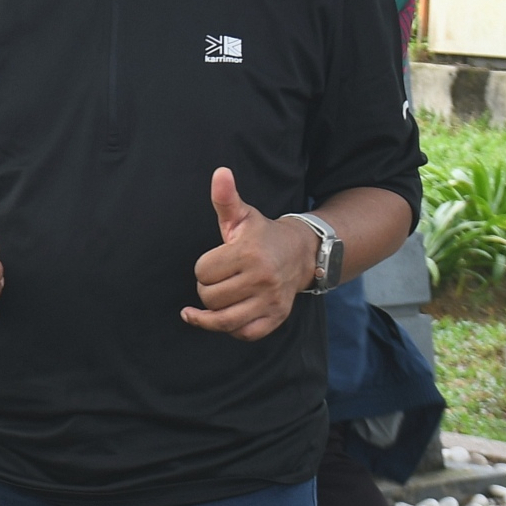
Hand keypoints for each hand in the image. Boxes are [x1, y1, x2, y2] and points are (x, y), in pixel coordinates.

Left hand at [184, 167, 313, 340]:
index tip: (214, 263)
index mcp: (249, 253)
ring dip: (211, 315)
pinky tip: (224, 318)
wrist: (302, 253)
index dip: (203, 268)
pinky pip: (244, 333)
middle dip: (206, 290)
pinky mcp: (276, 317)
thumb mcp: (243, 216)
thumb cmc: (262, 235)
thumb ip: (226, 198)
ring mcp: (271, 300)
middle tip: (219, 280)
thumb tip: (220, 172)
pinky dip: (231, 329)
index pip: (203, 272)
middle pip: (209, 298)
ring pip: (223, 320)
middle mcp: (262, 278)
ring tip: (204, 308)